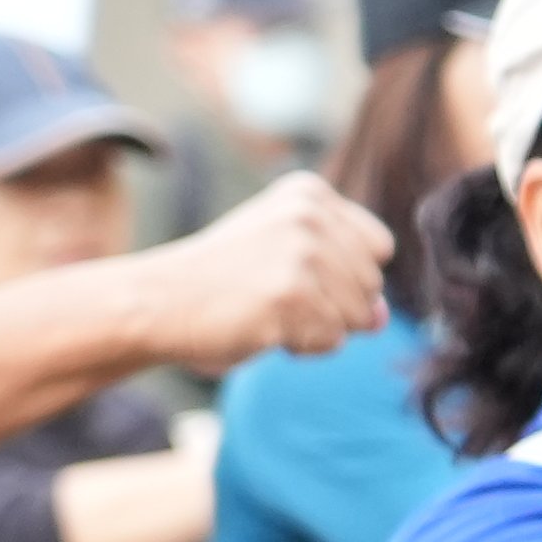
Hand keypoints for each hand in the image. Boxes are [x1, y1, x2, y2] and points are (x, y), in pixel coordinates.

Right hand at [138, 175, 395, 375]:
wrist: (158, 302)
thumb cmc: (222, 284)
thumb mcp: (285, 263)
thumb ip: (342, 280)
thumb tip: (383, 318)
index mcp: (310, 194)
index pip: (379, 247)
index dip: (349, 276)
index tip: (298, 277)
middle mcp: (310, 215)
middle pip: (372, 284)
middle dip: (334, 307)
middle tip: (275, 299)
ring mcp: (301, 254)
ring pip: (358, 317)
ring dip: (317, 329)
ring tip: (267, 312)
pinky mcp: (290, 295)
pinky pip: (332, 340)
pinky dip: (302, 346)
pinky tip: (262, 327)